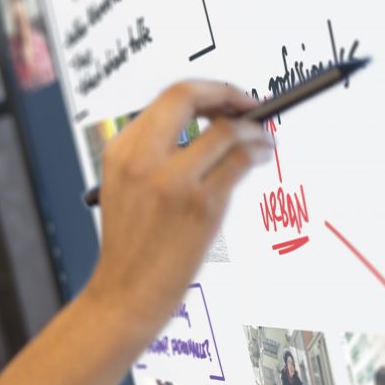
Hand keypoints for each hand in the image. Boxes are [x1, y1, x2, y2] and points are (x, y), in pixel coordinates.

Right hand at [86, 80, 268, 327]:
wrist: (124, 293)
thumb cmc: (132, 246)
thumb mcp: (125, 189)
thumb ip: (154, 154)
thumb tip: (207, 124)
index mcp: (120, 152)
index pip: (169, 98)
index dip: (207, 91)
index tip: (227, 99)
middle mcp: (142, 160)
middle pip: (192, 98)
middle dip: (230, 94)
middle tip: (250, 106)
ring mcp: (172, 181)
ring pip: (226, 130)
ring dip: (255, 129)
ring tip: (264, 140)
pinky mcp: (200, 205)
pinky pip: (240, 161)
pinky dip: (258, 153)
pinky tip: (261, 157)